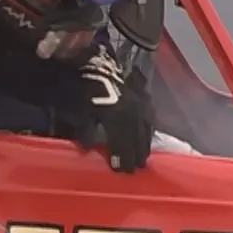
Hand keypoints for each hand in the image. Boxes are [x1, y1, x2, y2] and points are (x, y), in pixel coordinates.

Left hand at [79, 47, 152, 171]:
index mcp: (117, 117)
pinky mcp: (145, 98)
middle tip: (135, 169)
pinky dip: (148, 131)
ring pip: (145, 130)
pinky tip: (147, 137)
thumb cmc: (89, 86)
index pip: (122, 143)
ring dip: (144, 145)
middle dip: (135, 155)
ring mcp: (141, 105)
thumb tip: (88, 149)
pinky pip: (149, 119)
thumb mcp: (83, 107)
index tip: (121, 171)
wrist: (101, 61)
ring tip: (143, 158)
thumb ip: (86, 129)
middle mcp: (133, 113)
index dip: (122, 157)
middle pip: (136, 139)